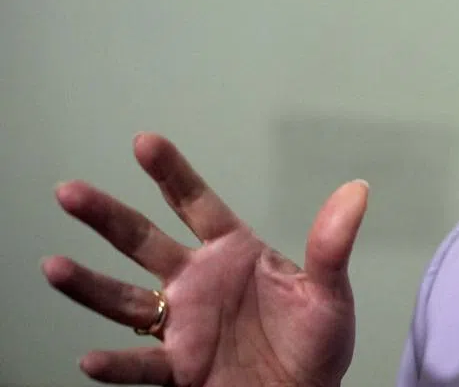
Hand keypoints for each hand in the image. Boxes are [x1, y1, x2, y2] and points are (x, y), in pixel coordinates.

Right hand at [42, 134, 368, 386]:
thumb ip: (332, 244)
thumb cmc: (316, 344)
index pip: (195, 204)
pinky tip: (91, 356)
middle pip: (143, 242)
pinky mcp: (178, 369)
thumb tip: (356, 191)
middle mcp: (198, 282)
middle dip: (107, 216)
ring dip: (89, 285)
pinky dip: (116, 362)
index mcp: (234, 252)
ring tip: (53, 265)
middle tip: (70, 192)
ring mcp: (183, 324)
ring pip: (125, 299)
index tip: (144, 142)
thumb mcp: (330, 293)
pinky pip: (140, 364)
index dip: (171, 173)